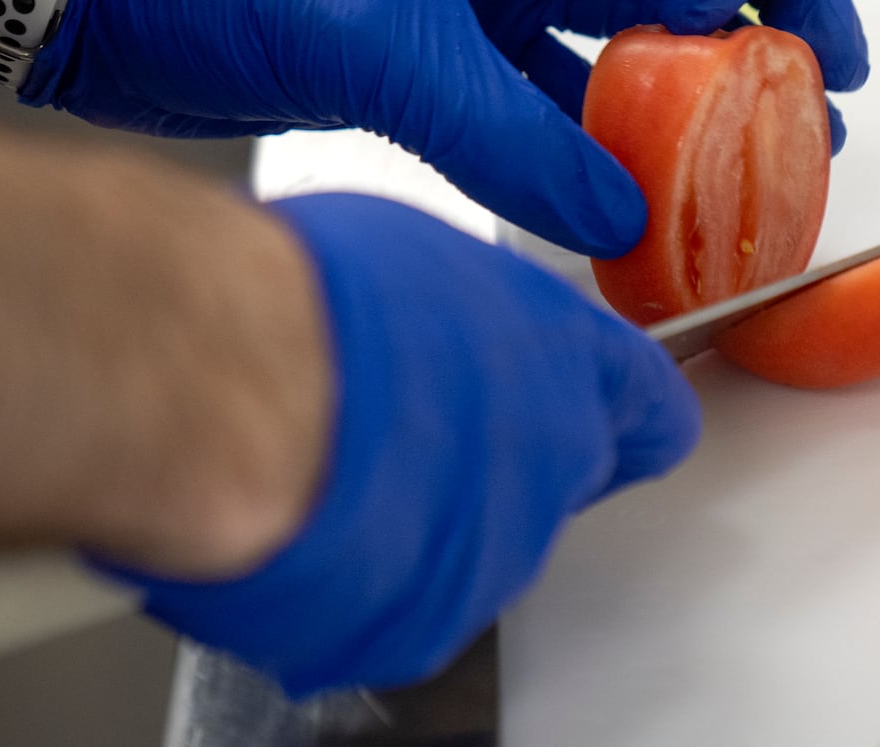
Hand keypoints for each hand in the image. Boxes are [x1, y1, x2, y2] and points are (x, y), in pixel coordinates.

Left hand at [22, 0, 869, 256]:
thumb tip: (615, 214)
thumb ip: (507, 135)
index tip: (723, 13)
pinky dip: (607, 144)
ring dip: (704, 84)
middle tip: (826, 70)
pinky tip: (639, 196)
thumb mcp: (384, 39)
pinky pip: (564, 96)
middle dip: (770, 1)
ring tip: (771, 143)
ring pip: (634, 27)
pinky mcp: (460, 51)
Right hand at [97, 192, 700, 695]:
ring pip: (474, 544)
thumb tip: (444, 317)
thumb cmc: (310, 300)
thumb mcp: (417, 253)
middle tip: (406, 422)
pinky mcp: (418, 626)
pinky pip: (399, 600)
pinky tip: (306, 518)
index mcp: (573, 361)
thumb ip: (466, 311)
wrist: (226, 394)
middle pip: (554, 478)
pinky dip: (360, 571)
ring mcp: (494, 555)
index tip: (617, 417)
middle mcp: (554, 465)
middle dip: (495, 459)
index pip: (653, 410)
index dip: (629, 413)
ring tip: (331, 461)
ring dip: (422, 513)